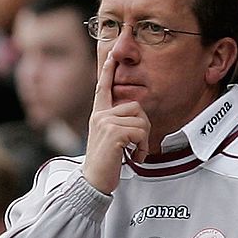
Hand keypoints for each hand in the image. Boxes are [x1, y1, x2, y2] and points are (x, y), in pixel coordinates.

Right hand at [81, 55, 149, 193]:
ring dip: (144, 140)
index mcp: (98, 115)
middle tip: (137, 145)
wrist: (93, 182)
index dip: (108, 71)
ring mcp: (105, 123)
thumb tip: (135, 115)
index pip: (103, 88)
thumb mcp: (108, 139)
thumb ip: (117, 124)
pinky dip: (142, 147)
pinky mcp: (113, 133)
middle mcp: (100, 115)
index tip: (111, 56)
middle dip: (144, 126)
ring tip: (134, 152)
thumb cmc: (104, 163)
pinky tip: (134, 157)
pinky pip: (140, 132)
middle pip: (136, 106)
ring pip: (141, 120)